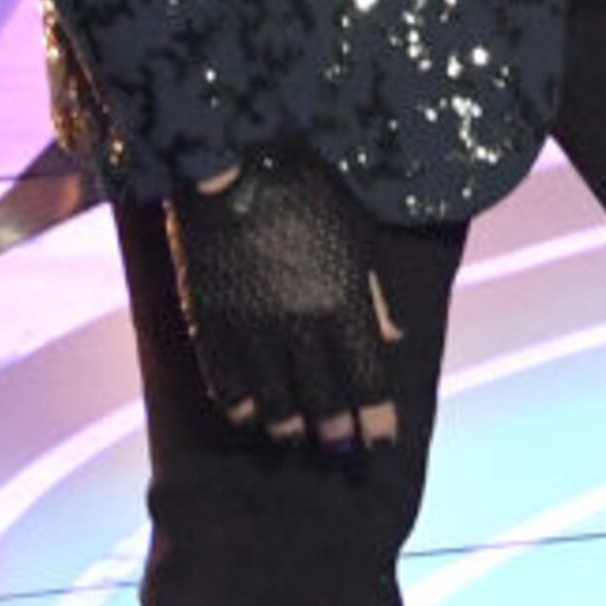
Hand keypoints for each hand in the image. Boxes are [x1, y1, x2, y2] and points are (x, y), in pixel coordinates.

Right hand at [164, 143, 405, 455]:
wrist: (229, 158)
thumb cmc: (305, 187)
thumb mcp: (357, 231)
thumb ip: (377, 291)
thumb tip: (396, 338)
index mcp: (343, 304)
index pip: (367, 383)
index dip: (376, 420)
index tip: (381, 442)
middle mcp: (299, 327)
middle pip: (322, 402)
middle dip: (334, 431)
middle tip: (338, 446)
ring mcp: (251, 328)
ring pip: (274, 402)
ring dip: (288, 426)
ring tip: (294, 434)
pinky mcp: (210, 322)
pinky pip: (225, 382)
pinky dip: (239, 406)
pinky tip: (248, 415)